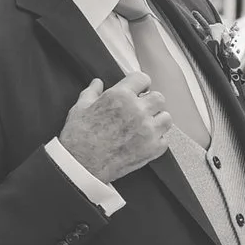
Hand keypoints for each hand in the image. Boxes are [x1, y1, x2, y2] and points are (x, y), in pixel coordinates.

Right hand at [57, 73, 171, 183]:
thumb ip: (92, 92)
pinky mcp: (152, 149)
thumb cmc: (79, 137)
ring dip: (157, 120)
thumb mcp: (80, 108)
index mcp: (121, 96)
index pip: (142, 79)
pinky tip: (144, 141)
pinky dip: (157, 140)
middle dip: (150, 102)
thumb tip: (97, 83)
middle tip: (141, 109)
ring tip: (145, 125)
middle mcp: (138, 111)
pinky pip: (165, 139)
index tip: (138, 90)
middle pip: (159, 98)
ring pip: (166, 118)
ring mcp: (148, 130)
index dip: (140, 84)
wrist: (81, 165)